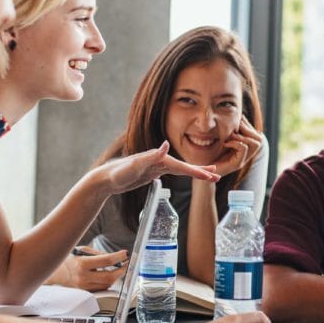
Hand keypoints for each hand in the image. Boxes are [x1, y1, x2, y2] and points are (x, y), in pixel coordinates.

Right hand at [46, 247, 127, 291]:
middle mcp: (83, 277)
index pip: (106, 261)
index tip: (125, 253)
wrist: (54, 273)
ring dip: (116, 276)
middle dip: (121, 270)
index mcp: (82, 264)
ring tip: (119, 268)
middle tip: (126, 263)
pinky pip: (102, 288)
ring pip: (107, 284)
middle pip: (110, 276)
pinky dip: (108, 281)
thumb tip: (115, 257)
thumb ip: (98, 254)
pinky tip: (110, 275)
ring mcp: (84, 287)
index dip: (119, 257)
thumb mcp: (81, 251)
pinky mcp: (85, 292)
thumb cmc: (68, 259)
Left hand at [97, 141, 218, 195]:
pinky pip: (174, 173)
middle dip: (201, 171)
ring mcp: (157, 166)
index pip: (182, 166)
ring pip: (181, 169)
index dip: (197, 171)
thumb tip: (167, 144)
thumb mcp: (134, 165)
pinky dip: (184, 174)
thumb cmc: (118, 172)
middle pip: (185, 166)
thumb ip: (151, 155)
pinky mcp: (152, 172)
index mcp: (159, 159)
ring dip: (195, 172)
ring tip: (209, 175)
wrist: (106, 178)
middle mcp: (160, 160)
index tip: (211, 175)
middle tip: (218, 175)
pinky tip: (188, 174)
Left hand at [211, 117, 262, 176]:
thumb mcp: (222, 139)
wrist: (203, 170)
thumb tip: (238, 116)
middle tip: (235, 128)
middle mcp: (246, 156)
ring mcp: (242, 160)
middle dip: (248, 129)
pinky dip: (235, 142)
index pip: (257, 135)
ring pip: (256, 144)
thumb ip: (231, 131)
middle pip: (260, 139)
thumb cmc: (210, 155)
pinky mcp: (236, 164)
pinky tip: (225, 143)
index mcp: (245, 149)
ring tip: (231, 135)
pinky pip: (243, 148)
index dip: (249, 126)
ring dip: (243, 136)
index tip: (238, 121)